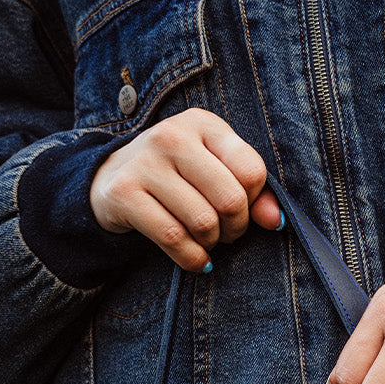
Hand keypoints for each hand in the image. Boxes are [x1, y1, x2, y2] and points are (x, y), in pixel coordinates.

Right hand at [89, 108, 280, 272]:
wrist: (109, 178)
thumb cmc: (176, 176)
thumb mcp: (214, 171)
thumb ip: (251, 192)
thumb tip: (275, 221)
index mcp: (202, 124)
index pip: (251, 171)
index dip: (254, 202)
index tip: (240, 209)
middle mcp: (172, 136)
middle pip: (230, 200)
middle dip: (235, 228)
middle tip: (226, 233)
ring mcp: (145, 163)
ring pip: (203, 222)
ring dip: (211, 244)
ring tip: (206, 240)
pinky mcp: (124, 193)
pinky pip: (174, 238)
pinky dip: (192, 258)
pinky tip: (196, 259)